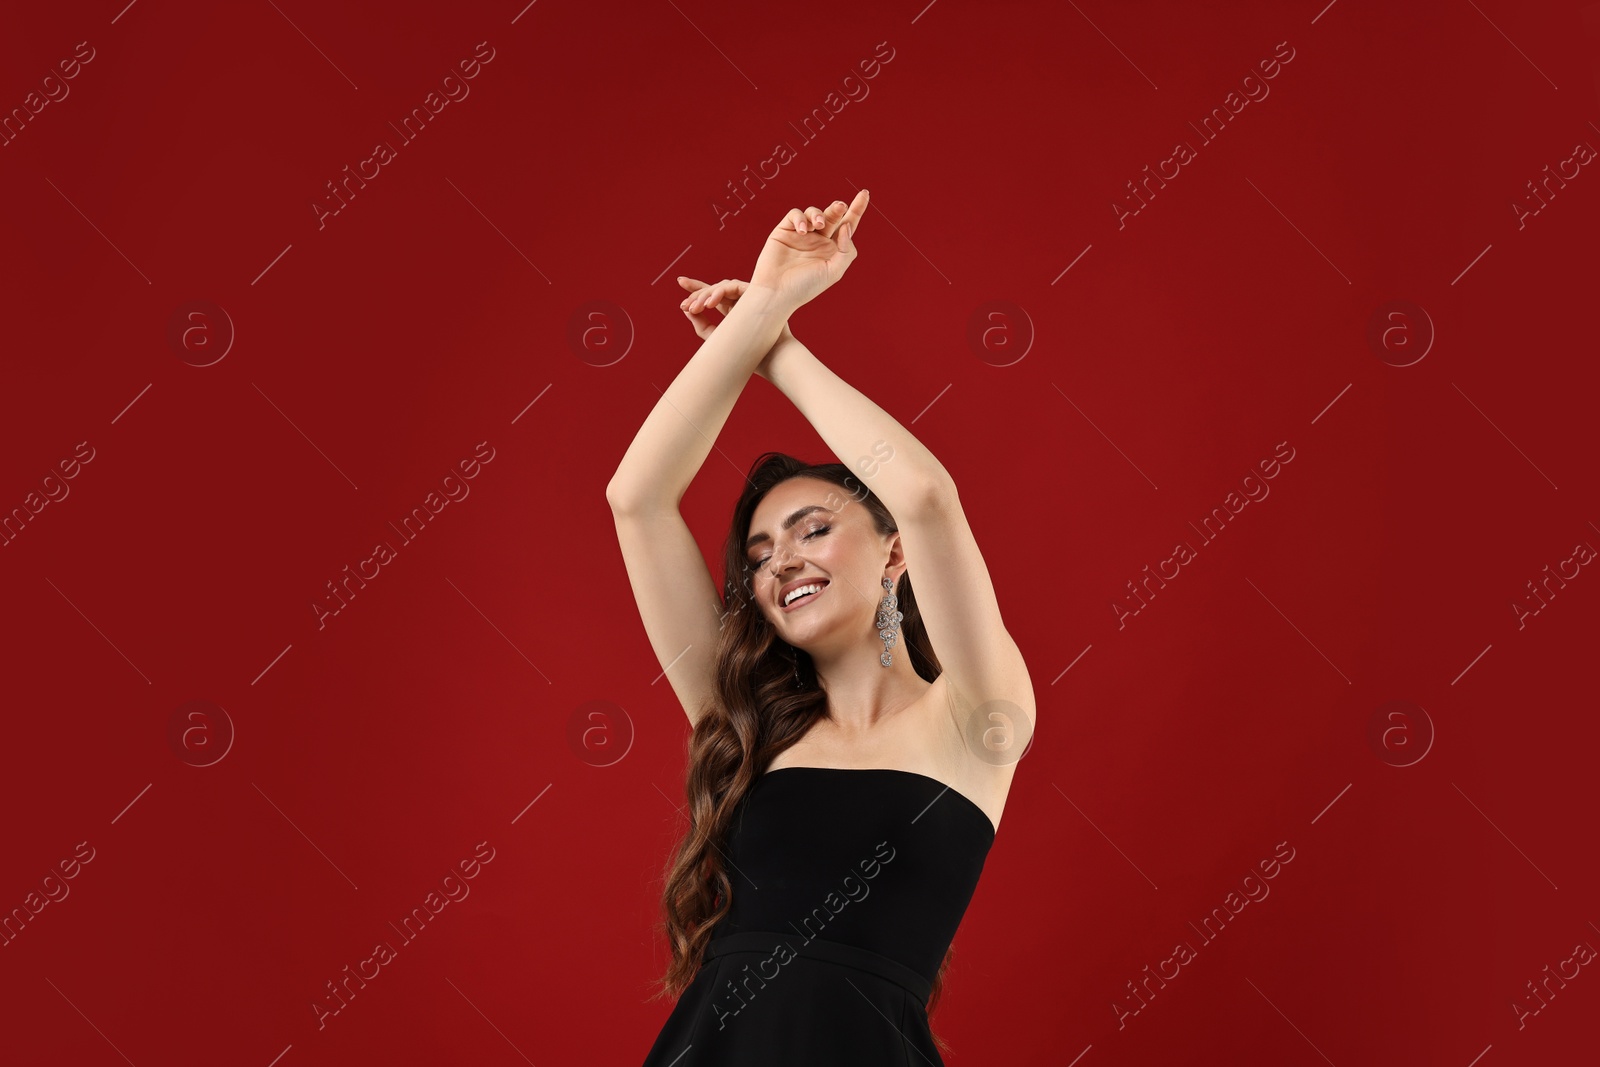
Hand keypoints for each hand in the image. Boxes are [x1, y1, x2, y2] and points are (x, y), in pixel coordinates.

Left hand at [677, 275, 792, 378]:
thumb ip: (703, 326)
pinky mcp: (756, 293)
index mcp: (733, 312)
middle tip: (683, 301)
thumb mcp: (719, 340)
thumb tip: (687, 310)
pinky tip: (709, 303)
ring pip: (722, 286)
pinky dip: (720, 292)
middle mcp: (741, 301)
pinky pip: (734, 286)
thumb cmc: (751, 355)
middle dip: (696, 290)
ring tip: (693, 307)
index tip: (680, 282)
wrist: (774, 359)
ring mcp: (749, 296)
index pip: (712, 298)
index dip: (696, 290)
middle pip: (715, 289)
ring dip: (705, 294)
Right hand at [747, 190, 869, 311]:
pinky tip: (803, 230)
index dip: (857, 209)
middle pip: (833, 215)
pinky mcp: (784, 230)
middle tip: (840, 206)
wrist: (776, 292)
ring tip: (818, 225)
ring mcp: (801, 234)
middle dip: (838, 208)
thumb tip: (847, 226)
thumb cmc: (805, 287)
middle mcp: (818, 240)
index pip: (847, 225)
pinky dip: (800, 218)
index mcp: (832, 250)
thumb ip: (846, 249)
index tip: (865, 193)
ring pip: (814, 212)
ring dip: (819, 215)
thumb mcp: (834, 271)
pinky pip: (795, 215)